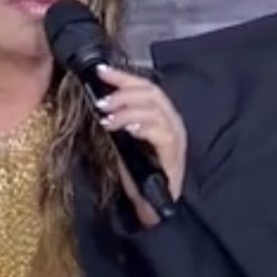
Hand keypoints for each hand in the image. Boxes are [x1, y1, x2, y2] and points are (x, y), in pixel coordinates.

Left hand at [94, 63, 186, 227]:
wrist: (150, 205)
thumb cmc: (137, 172)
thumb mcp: (123, 140)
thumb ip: (118, 119)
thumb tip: (100, 99)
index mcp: (161, 115)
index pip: (145, 86)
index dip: (124, 76)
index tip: (101, 71)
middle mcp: (172, 122)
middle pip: (152, 92)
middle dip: (123, 92)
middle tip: (101, 101)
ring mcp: (176, 138)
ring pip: (155, 110)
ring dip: (127, 110)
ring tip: (107, 118)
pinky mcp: (174, 155)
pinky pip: (162, 133)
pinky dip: (143, 127)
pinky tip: (127, 128)